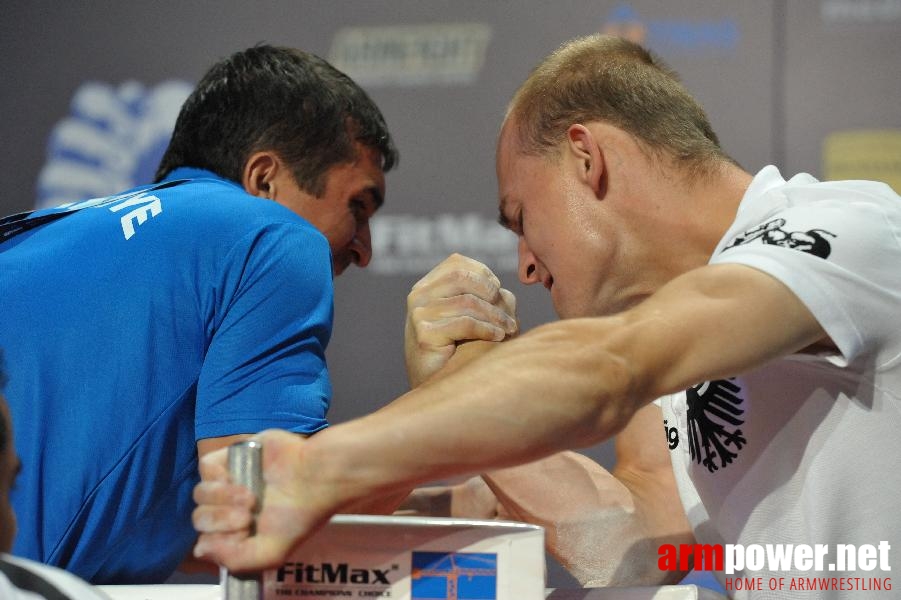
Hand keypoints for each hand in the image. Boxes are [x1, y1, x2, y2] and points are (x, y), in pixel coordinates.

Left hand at [192, 430, 335, 571]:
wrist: (315, 479)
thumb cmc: (300, 515)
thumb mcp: (271, 553)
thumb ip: (235, 560)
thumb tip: (201, 549)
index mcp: (239, 530)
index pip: (206, 539)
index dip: (218, 540)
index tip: (243, 534)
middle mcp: (231, 506)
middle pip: (200, 517)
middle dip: (221, 520)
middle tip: (248, 517)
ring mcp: (231, 480)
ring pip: (201, 494)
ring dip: (222, 500)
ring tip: (250, 499)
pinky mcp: (233, 456)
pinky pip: (206, 467)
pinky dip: (217, 477)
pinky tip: (237, 481)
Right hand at [405, 253, 517, 387]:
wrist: (438, 389)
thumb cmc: (461, 352)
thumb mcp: (474, 317)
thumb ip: (488, 299)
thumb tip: (506, 293)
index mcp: (427, 286)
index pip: (457, 263)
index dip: (484, 275)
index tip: (499, 296)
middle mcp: (418, 295)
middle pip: (462, 277)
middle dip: (491, 294)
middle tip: (508, 315)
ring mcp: (418, 313)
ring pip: (468, 302)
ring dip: (495, 316)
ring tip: (509, 330)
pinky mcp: (424, 333)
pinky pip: (465, 323)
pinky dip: (487, 329)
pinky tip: (498, 338)